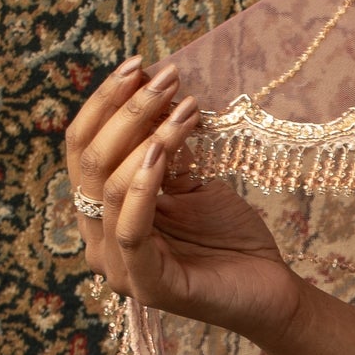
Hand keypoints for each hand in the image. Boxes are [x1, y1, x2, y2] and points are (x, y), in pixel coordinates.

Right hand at [65, 59, 303, 349]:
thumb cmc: (230, 236)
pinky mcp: (146, 286)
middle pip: (89, 162)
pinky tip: (161, 151)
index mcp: (103, 212)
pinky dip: (143, 187)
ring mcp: (118, 267)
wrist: (271, 289)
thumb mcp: (192, 181)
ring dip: (147, 137)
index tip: (138, 64)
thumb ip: (163, 148)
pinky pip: (131, 229)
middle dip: (127, 110)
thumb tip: (151, 88)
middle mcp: (99, 240)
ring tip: (184, 107)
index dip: (105, 103)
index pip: (83, 148)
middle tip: (165, 76)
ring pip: (110, 188)